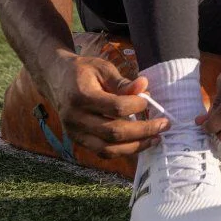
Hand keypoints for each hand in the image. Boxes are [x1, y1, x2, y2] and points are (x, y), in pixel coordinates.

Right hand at [40, 51, 168, 158]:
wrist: (55, 79)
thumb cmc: (82, 71)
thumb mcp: (102, 68)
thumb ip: (122, 81)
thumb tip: (144, 86)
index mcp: (81, 96)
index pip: (115, 107)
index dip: (136, 106)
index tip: (148, 100)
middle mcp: (75, 118)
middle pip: (113, 132)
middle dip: (143, 130)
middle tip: (164, 124)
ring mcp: (74, 133)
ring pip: (108, 149)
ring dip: (135, 146)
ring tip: (155, 139)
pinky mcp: (77, 141)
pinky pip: (102, 152)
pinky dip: (122, 151)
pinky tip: (139, 143)